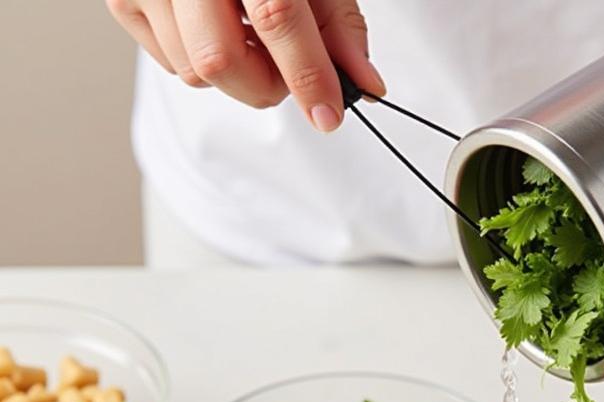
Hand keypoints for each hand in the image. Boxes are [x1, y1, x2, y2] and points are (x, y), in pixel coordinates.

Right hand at [106, 0, 384, 130]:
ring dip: (234, 72)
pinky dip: (201, 59)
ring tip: (246, 32)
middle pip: (217, 60)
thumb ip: (338, 25)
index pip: (276, 14)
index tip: (328, 114)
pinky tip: (214, 25)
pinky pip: (169, 63)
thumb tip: (364, 85)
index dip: (307, 74)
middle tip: (284, 65)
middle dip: (262, 81)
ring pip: (192, 72)